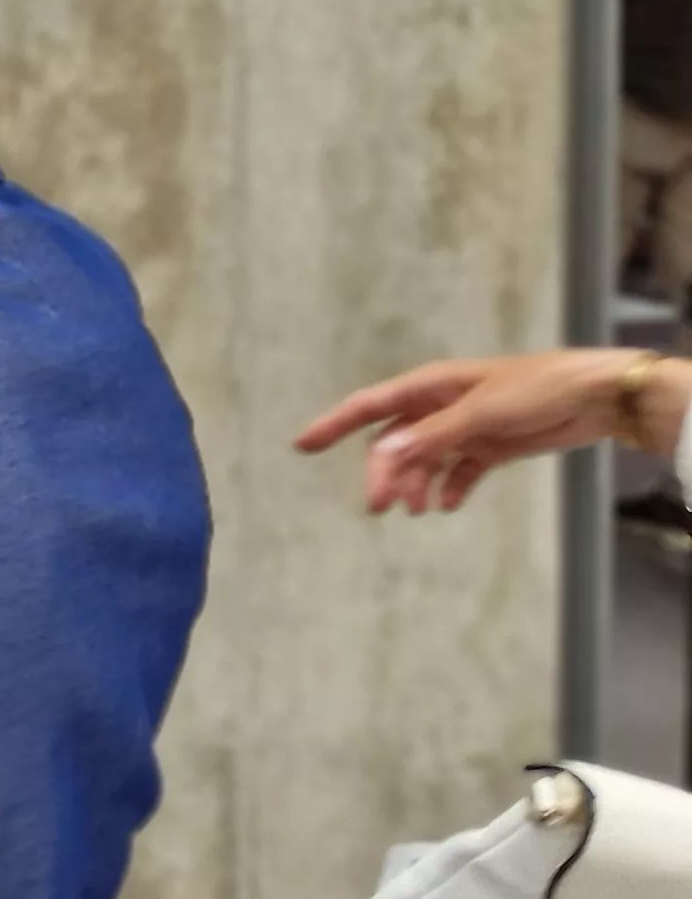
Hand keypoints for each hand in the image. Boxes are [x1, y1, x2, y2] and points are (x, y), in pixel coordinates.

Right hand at [292, 350, 678, 513]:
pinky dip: (447, 490)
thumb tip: (384, 453)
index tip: (301, 446)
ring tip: (415, 511)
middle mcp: (440, 407)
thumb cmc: (539, 389)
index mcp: (431, 387)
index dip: (333, 424)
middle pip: (394, 442)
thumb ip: (433, 435)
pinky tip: (445, 506)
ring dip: (413, 485)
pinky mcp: (490, 447)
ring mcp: (464, 428)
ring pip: (422, 461)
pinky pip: (456, 473)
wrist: (597, 396)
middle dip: (382, 473)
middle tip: (378, 507)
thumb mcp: (483, 413)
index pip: (369, 406)